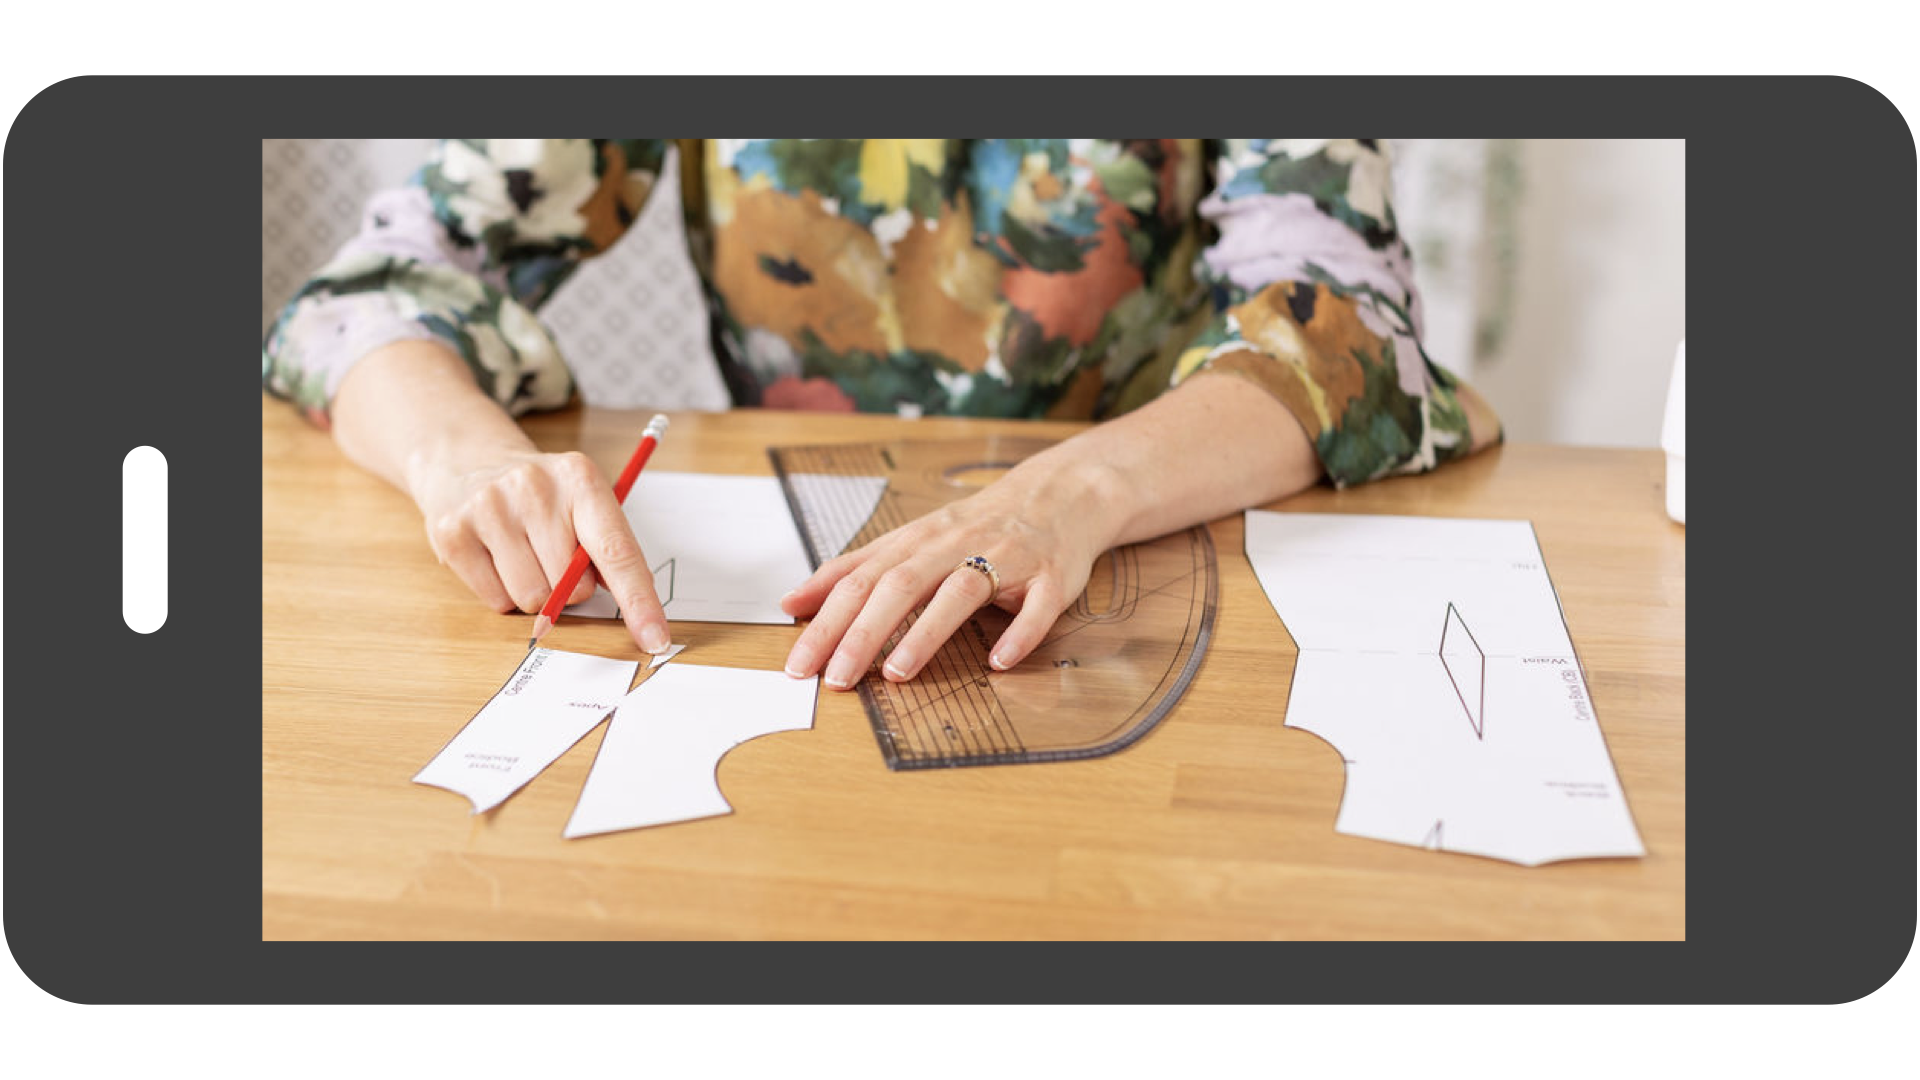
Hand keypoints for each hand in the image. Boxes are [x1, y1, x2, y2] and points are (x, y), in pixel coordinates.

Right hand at [411, 447, 672, 653]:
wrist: (466, 459)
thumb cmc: (541, 494)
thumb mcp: (582, 501)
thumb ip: (606, 548)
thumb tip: (631, 606)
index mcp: (580, 478)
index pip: (617, 551)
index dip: (640, 601)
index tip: (656, 640)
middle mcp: (533, 487)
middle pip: (570, 587)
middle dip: (567, 586)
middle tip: (550, 553)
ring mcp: (488, 508)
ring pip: (532, 599)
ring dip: (534, 592)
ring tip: (521, 553)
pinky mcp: (452, 533)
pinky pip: (496, 601)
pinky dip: (502, 592)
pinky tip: (495, 556)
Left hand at [779, 454, 1126, 689]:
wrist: (1061, 494)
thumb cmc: (977, 527)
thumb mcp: (910, 541)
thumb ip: (853, 571)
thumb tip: (791, 602)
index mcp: (918, 541)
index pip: (861, 580)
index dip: (827, 621)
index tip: (799, 663)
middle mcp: (955, 546)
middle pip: (901, 585)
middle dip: (863, 632)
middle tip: (835, 679)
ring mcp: (1006, 560)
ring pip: (960, 592)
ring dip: (927, 633)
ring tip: (898, 673)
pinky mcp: (1050, 577)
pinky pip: (1036, 607)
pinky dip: (1019, 633)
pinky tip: (999, 661)